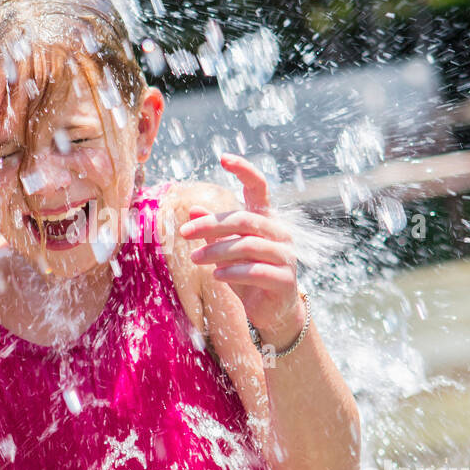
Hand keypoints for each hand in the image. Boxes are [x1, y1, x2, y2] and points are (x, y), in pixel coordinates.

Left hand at [178, 153, 303, 348]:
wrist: (272, 312)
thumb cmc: (247, 277)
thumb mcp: (226, 251)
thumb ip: (214, 230)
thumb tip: (192, 208)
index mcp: (266, 221)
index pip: (259, 188)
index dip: (244, 170)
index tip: (223, 157)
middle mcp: (280, 234)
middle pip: (243, 219)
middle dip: (210, 224)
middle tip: (183, 232)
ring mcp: (286, 256)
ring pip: (247, 245)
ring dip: (216, 251)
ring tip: (194, 259)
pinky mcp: (285, 279)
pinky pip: (255, 270)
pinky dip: (232, 272)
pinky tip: (216, 276)